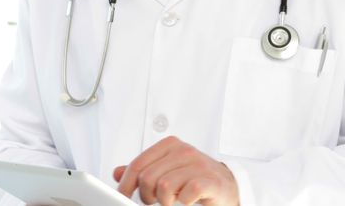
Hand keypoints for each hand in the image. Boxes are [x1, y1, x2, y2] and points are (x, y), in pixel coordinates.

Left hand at [113, 136, 238, 205]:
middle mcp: (183, 151)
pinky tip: (186, 200)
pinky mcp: (210, 180)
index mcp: (169, 145)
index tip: (122, 195)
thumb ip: (144, 170)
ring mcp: (198, 164)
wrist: (227, 186)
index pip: (138, 164)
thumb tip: (117, 173)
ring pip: (164, 186)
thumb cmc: (195, 178)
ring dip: (164, 201)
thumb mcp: (167, 170)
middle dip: (146, 195)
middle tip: (154, 201)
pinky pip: (186, 194)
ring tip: (171, 201)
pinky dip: (183, 202)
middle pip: (148, 177)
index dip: (126, 184)